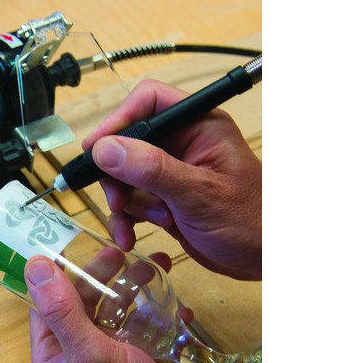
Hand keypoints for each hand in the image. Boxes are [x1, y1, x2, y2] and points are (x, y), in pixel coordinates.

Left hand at [25, 252, 237, 362]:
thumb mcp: (90, 352)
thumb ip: (61, 310)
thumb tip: (35, 266)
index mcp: (51, 359)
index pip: (45, 306)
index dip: (59, 275)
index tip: (76, 248)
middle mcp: (73, 358)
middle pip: (81, 302)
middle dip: (101, 276)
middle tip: (120, 253)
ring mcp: (104, 359)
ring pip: (111, 309)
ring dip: (129, 286)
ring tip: (151, 267)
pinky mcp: (133, 359)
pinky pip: (134, 324)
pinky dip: (149, 308)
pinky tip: (167, 297)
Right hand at [83, 78, 261, 280]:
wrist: (266, 261)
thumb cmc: (251, 222)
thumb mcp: (199, 194)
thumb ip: (152, 169)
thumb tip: (106, 148)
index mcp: (199, 126)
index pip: (148, 102)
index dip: (119, 120)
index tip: (96, 148)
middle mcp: (182, 143)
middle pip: (127, 141)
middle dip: (115, 173)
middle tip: (116, 198)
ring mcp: (171, 172)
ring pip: (124, 174)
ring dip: (121, 202)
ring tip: (134, 223)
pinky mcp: (164, 198)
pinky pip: (131, 200)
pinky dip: (125, 219)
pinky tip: (130, 236)